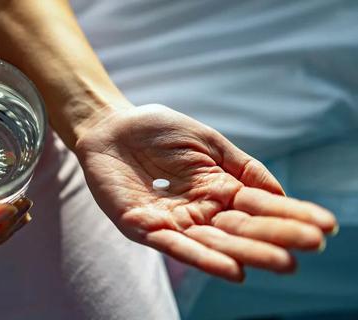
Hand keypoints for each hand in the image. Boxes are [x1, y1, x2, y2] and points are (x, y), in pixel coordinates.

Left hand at [75, 104, 336, 281]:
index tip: (323, 226)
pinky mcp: (141, 225)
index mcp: (215, 192)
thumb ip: (241, 167)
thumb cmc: (158, 131)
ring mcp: (170, 222)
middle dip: (273, 240)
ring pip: (212, 245)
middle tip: (310, 248)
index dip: (287, 217)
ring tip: (281, 263)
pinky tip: (232, 270)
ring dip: (246, 255)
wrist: (112, 126)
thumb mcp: (208, 144)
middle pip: (238, 232)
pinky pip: (174, 245)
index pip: (256, 210)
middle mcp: (197, 213)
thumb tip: (279, 195)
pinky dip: (202, 258)